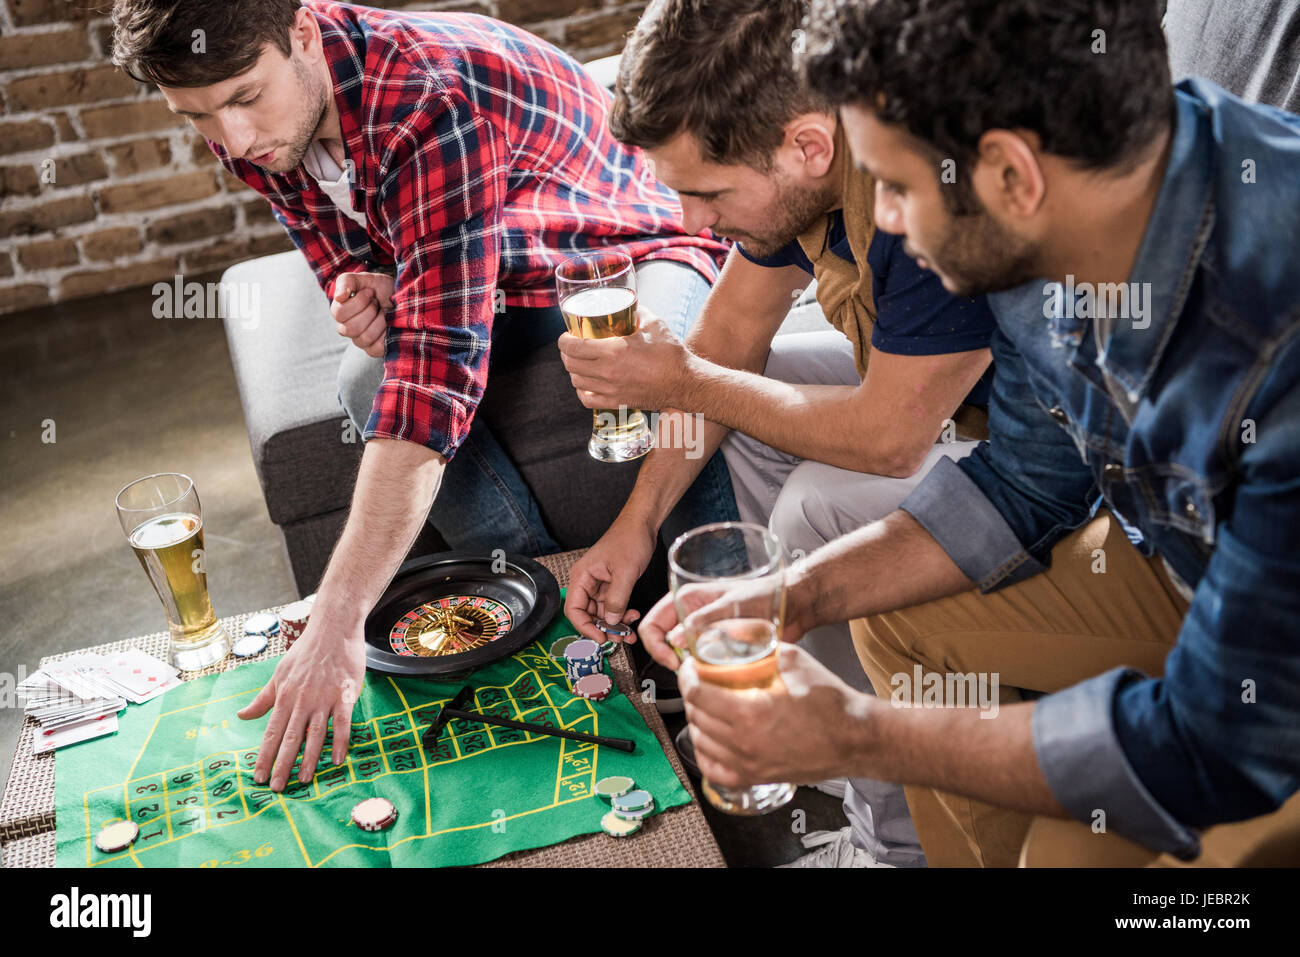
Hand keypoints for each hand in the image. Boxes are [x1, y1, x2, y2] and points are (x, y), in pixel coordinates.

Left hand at [237, 604, 365, 790]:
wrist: (333, 628)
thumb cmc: (306, 651)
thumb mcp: (279, 674)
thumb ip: (263, 698)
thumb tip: (241, 715)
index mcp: (284, 696)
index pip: (271, 731)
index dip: (264, 756)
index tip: (258, 776)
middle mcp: (302, 700)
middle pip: (290, 738)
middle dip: (282, 765)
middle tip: (276, 788)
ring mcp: (324, 697)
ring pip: (314, 734)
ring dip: (308, 759)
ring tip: (302, 781)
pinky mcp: (346, 694)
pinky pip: (343, 722)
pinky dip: (340, 741)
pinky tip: (336, 760)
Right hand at [331, 271, 394, 357]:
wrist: (400, 296)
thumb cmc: (379, 287)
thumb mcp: (363, 278)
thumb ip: (346, 282)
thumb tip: (339, 297)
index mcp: (340, 312)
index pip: (339, 314)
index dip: (358, 301)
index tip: (370, 292)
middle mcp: (347, 329)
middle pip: (350, 329)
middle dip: (369, 310)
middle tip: (377, 302)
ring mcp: (360, 341)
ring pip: (365, 338)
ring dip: (379, 321)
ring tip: (384, 312)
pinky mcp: (375, 349)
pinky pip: (376, 348)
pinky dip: (386, 334)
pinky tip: (389, 323)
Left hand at [558, 308, 691, 410]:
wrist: (685, 382)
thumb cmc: (671, 353)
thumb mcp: (653, 324)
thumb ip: (636, 311)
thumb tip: (627, 305)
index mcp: (614, 351)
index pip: (574, 346)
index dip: (563, 340)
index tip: (566, 336)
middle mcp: (608, 372)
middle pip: (570, 364)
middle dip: (566, 354)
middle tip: (570, 347)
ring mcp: (611, 390)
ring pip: (577, 382)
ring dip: (573, 371)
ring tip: (578, 363)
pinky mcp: (617, 403)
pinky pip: (587, 400)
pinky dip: (582, 391)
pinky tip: (586, 384)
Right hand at [565, 519, 657, 642]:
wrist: (643, 525)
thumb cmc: (629, 539)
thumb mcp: (625, 572)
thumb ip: (616, 600)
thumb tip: (610, 622)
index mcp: (582, 576)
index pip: (574, 610)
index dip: (584, 627)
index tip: (600, 638)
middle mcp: (587, 582)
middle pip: (587, 614)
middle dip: (602, 628)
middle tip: (618, 637)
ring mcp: (599, 584)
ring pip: (601, 613)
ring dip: (614, 624)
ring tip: (629, 631)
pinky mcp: (611, 585)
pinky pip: (612, 606)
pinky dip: (621, 615)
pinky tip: (632, 617)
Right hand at [636, 574, 810, 671]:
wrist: (792, 605)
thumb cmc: (764, 595)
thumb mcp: (730, 606)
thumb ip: (701, 622)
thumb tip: (675, 641)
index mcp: (687, 598)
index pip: (652, 623)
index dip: (655, 644)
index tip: (672, 660)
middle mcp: (690, 614)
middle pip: (661, 640)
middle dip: (668, 657)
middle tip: (684, 669)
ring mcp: (702, 630)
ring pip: (679, 653)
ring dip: (686, 664)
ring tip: (702, 668)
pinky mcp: (715, 644)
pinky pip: (697, 659)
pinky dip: (700, 668)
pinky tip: (713, 670)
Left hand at [679, 643, 872, 786]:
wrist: (854, 737)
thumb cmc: (830, 702)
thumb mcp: (792, 660)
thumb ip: (760, 648)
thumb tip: (736, 635)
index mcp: (750, 712)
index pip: (697, 693)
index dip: (687, 675)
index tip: (690, 666)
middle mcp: (744, 743)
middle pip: (696, 715)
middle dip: (691, 694)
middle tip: (698, 680)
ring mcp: (748, 764)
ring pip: (701, 741)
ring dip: (697, 720)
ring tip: (705, 705)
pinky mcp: (755, 777)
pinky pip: (713, 768)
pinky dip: (706, 751)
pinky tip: (710, 737)